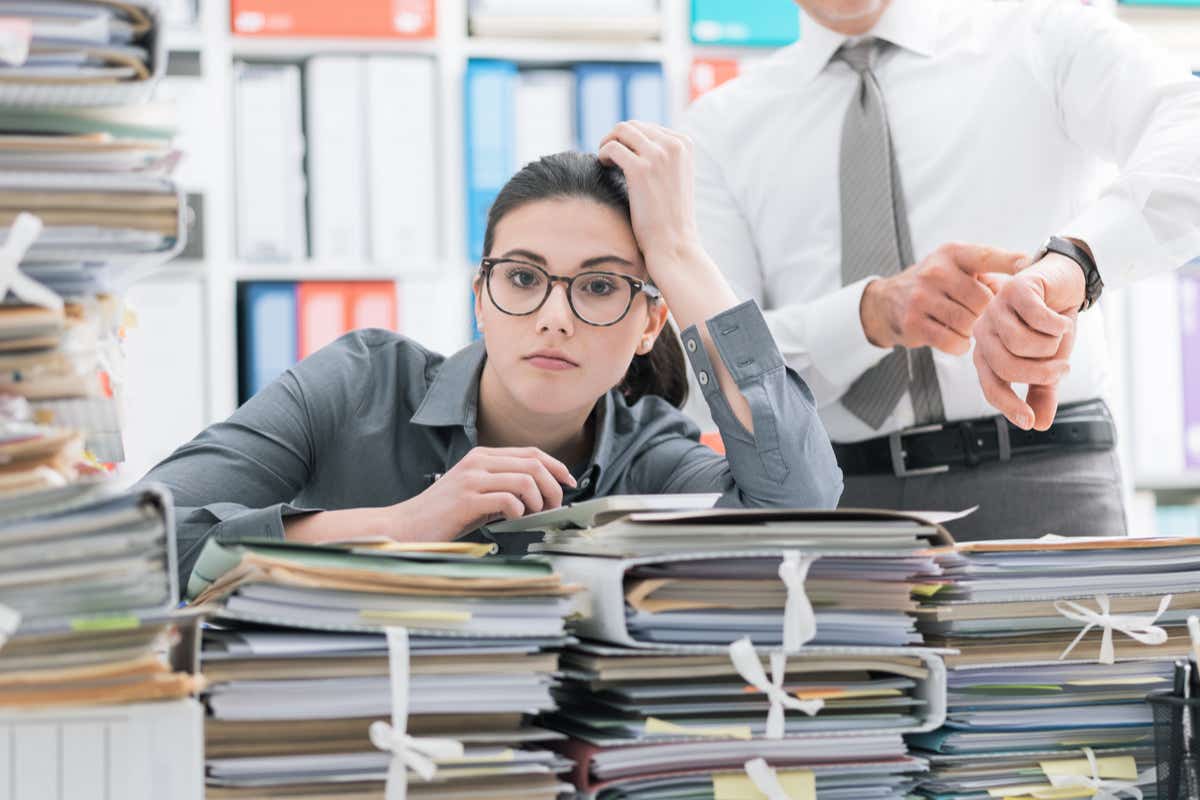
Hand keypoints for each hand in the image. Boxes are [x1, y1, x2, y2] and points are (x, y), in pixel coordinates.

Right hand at [395, 447, 575, 539]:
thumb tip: (543, 495)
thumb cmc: (445, 514)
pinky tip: (513, 519)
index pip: (531, 452)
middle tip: (554, 506)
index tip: (568, 482)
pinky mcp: (467, 499)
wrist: (408, 525)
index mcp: (483, 456)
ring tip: (534, 515)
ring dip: (539, 500)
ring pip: (526, 479)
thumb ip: (505, 488)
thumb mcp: (479, 493)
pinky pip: (508, 499)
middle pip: (534, 463)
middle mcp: (479, 462)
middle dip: (553, 486)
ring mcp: (472, 479)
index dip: (556, 466)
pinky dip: (519, 511)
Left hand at [597, 120, 700, 274]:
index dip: (631, 140)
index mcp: (685, 143)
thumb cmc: (670, 216)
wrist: (674, 243)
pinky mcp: (641, 169)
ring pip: (621, 131)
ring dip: (607, 142)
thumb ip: (663, 156)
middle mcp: (674, 145)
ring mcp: (658, 155)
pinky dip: (603, 153)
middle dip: (617, 138)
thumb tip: (634, 140)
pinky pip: (612, 147)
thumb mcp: (675, 177)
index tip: (623, 156)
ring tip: (604, 160)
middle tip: (608, 157)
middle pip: (633, 126)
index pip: (649, 127)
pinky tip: (603, 166)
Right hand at [860, 242, 1029, 354]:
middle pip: (983, 300)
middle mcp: (935, 271)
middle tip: (980, 315)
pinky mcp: (914, 323)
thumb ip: (989, 272)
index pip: (988, 257)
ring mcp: (921, 297)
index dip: (1012, 264)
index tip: (1031, 268)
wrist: (886, 302)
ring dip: (972, 330)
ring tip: (964, 325)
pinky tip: (955, 337)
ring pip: (969, 323)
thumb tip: (1028, 282)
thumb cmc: (935, 285)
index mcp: (952, 253)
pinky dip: (960, 344)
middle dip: (986, 312)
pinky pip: (953, 341)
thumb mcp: (956, 266)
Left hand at [973, 252, 1084, 429]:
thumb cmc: (1050, 325)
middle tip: (1063, 368)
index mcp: (987, 352)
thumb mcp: (1050, 362)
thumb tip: (1040, 424)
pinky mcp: (1015, 289)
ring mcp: (996, 308)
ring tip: (1059, 335)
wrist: (1066, 283)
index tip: (1030, 421)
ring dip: (1050, 344)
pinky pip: (1036, 318)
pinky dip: (1057, 324)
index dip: (1009, 405)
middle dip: (1041, 372)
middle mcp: (984, 332)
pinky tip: (1062, 320)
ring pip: (1021, 343)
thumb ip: (1042, 391)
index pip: (991, 385)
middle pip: (1006, 366)